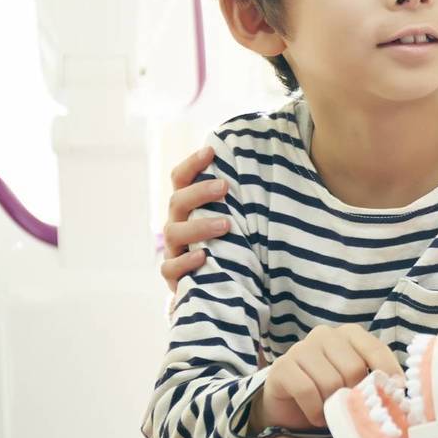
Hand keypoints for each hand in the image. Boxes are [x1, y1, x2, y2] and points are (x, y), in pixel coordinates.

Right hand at [160, 145, 231, 291]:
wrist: (218, 287)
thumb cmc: (230, 243)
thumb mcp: (234, 218)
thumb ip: (239, 198)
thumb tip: (266, 167)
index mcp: (188, 207)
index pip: (181, 179)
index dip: (192, 164)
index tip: (211, 150)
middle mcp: (177, 225)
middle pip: (177, 202)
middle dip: (199, 192)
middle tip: (224, 186)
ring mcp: (174, 251)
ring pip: (174, 233)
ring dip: (199, 226)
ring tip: (226, 225)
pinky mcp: (175, 278)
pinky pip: (170, 269)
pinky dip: (185, 262)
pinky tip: (203, 256)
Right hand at [254, 324, 401, 430]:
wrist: (287, 405)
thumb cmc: (328, 391)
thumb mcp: (356, 382)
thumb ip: (374, 378)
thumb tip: (399, 388)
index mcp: (349, 334)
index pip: (375, 348)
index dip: (388, 372)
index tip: (396, 393)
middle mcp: (325, 335)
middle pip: (354, 368)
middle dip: (355, 394)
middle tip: (351, 409)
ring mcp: (301, 348)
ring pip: (331, 382)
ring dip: (333, 406)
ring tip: (332, 413)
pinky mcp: (282, 368)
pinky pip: (307, 391)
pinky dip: (315, 412)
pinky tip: (317, 417)